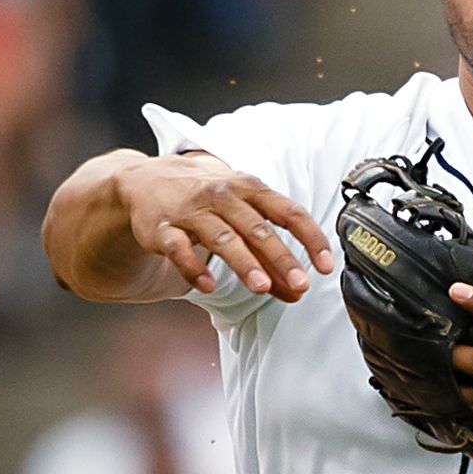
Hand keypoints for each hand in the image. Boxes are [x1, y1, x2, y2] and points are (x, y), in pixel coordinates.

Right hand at [119, 152, 333, 302]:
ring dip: (244, 263)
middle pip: (257, 228)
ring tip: (262, 287)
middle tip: (300, 284)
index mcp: (250, 189)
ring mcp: (192, 211)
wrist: (146, 181)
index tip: (326, 266)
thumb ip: (270, 253)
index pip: (288, 212)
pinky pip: (179, 248)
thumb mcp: (242, 215)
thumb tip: (298, 291)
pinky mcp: (164, 228)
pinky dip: (193, 267)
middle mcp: (223, 195)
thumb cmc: (207, 200)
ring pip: (222, 238)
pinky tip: (207, 285)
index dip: (310, 238)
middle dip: (281, 257)